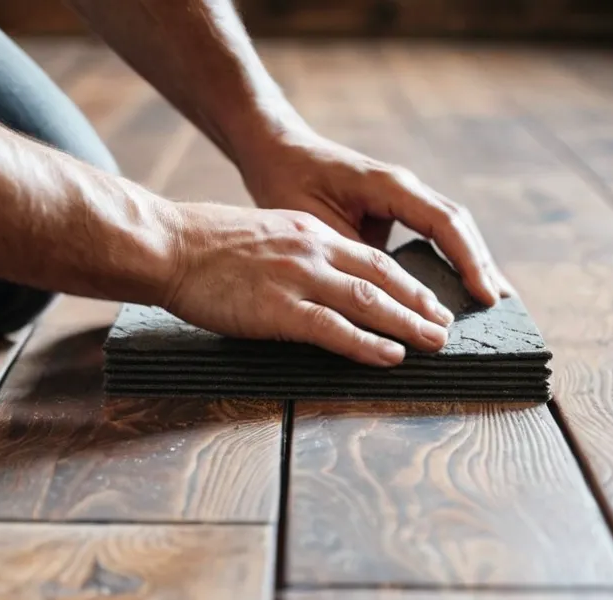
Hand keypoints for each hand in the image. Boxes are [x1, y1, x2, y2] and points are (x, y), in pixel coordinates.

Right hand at [160, 202, 455, 365]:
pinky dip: (368, 344)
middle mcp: (311, 250)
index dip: (405, 282)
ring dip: (407, 325)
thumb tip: (309, 283)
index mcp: (307, 232)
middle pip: (382, 277)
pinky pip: (334, 329)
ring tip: (434, 343)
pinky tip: (391, 356)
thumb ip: (289, 256)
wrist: (167, 245)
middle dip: (419, 303)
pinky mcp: (278, 308)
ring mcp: (297, 278)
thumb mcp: (258, 237)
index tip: (427, 300)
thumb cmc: (200, 246)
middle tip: (445, 326)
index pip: (370, 257)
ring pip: (369, 302)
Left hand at [237, 128, 514, 304]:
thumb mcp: (316, 225)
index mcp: (390, 185)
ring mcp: (402, 196)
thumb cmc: (288, 182)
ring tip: (492, 301)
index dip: (468, 260)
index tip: (485, 294)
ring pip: (449, 229)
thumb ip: (353, 257)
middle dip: (480, 264)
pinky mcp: (394, 208)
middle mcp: (404, 187)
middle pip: (457, 226)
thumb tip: (384, 299)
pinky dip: (448, 257)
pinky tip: (456, 286)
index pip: (444, 222)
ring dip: (469, 261)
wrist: (275, 150)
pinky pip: (432, 233)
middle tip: (501, 305)